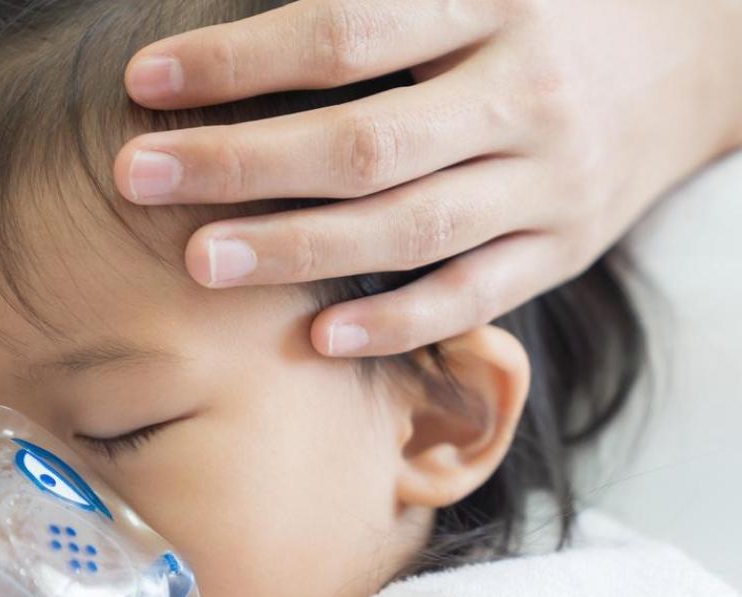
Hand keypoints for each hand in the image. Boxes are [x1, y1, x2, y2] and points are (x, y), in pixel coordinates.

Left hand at [117, 0, 741, 355]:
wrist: (696, 52)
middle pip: (364, 141)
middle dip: (242, 164)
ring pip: (411, 228)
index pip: (346, 31)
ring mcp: (548, 180)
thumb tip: (253, 18)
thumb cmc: (549, 7)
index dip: (240, 60)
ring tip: (199, 262)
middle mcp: (523, 92)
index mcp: (494, 1)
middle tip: (139, 178)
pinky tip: (316, 336)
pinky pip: (475, 295)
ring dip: (297, 250)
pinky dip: (397, 322)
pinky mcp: (563, 248)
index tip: (147, 81)